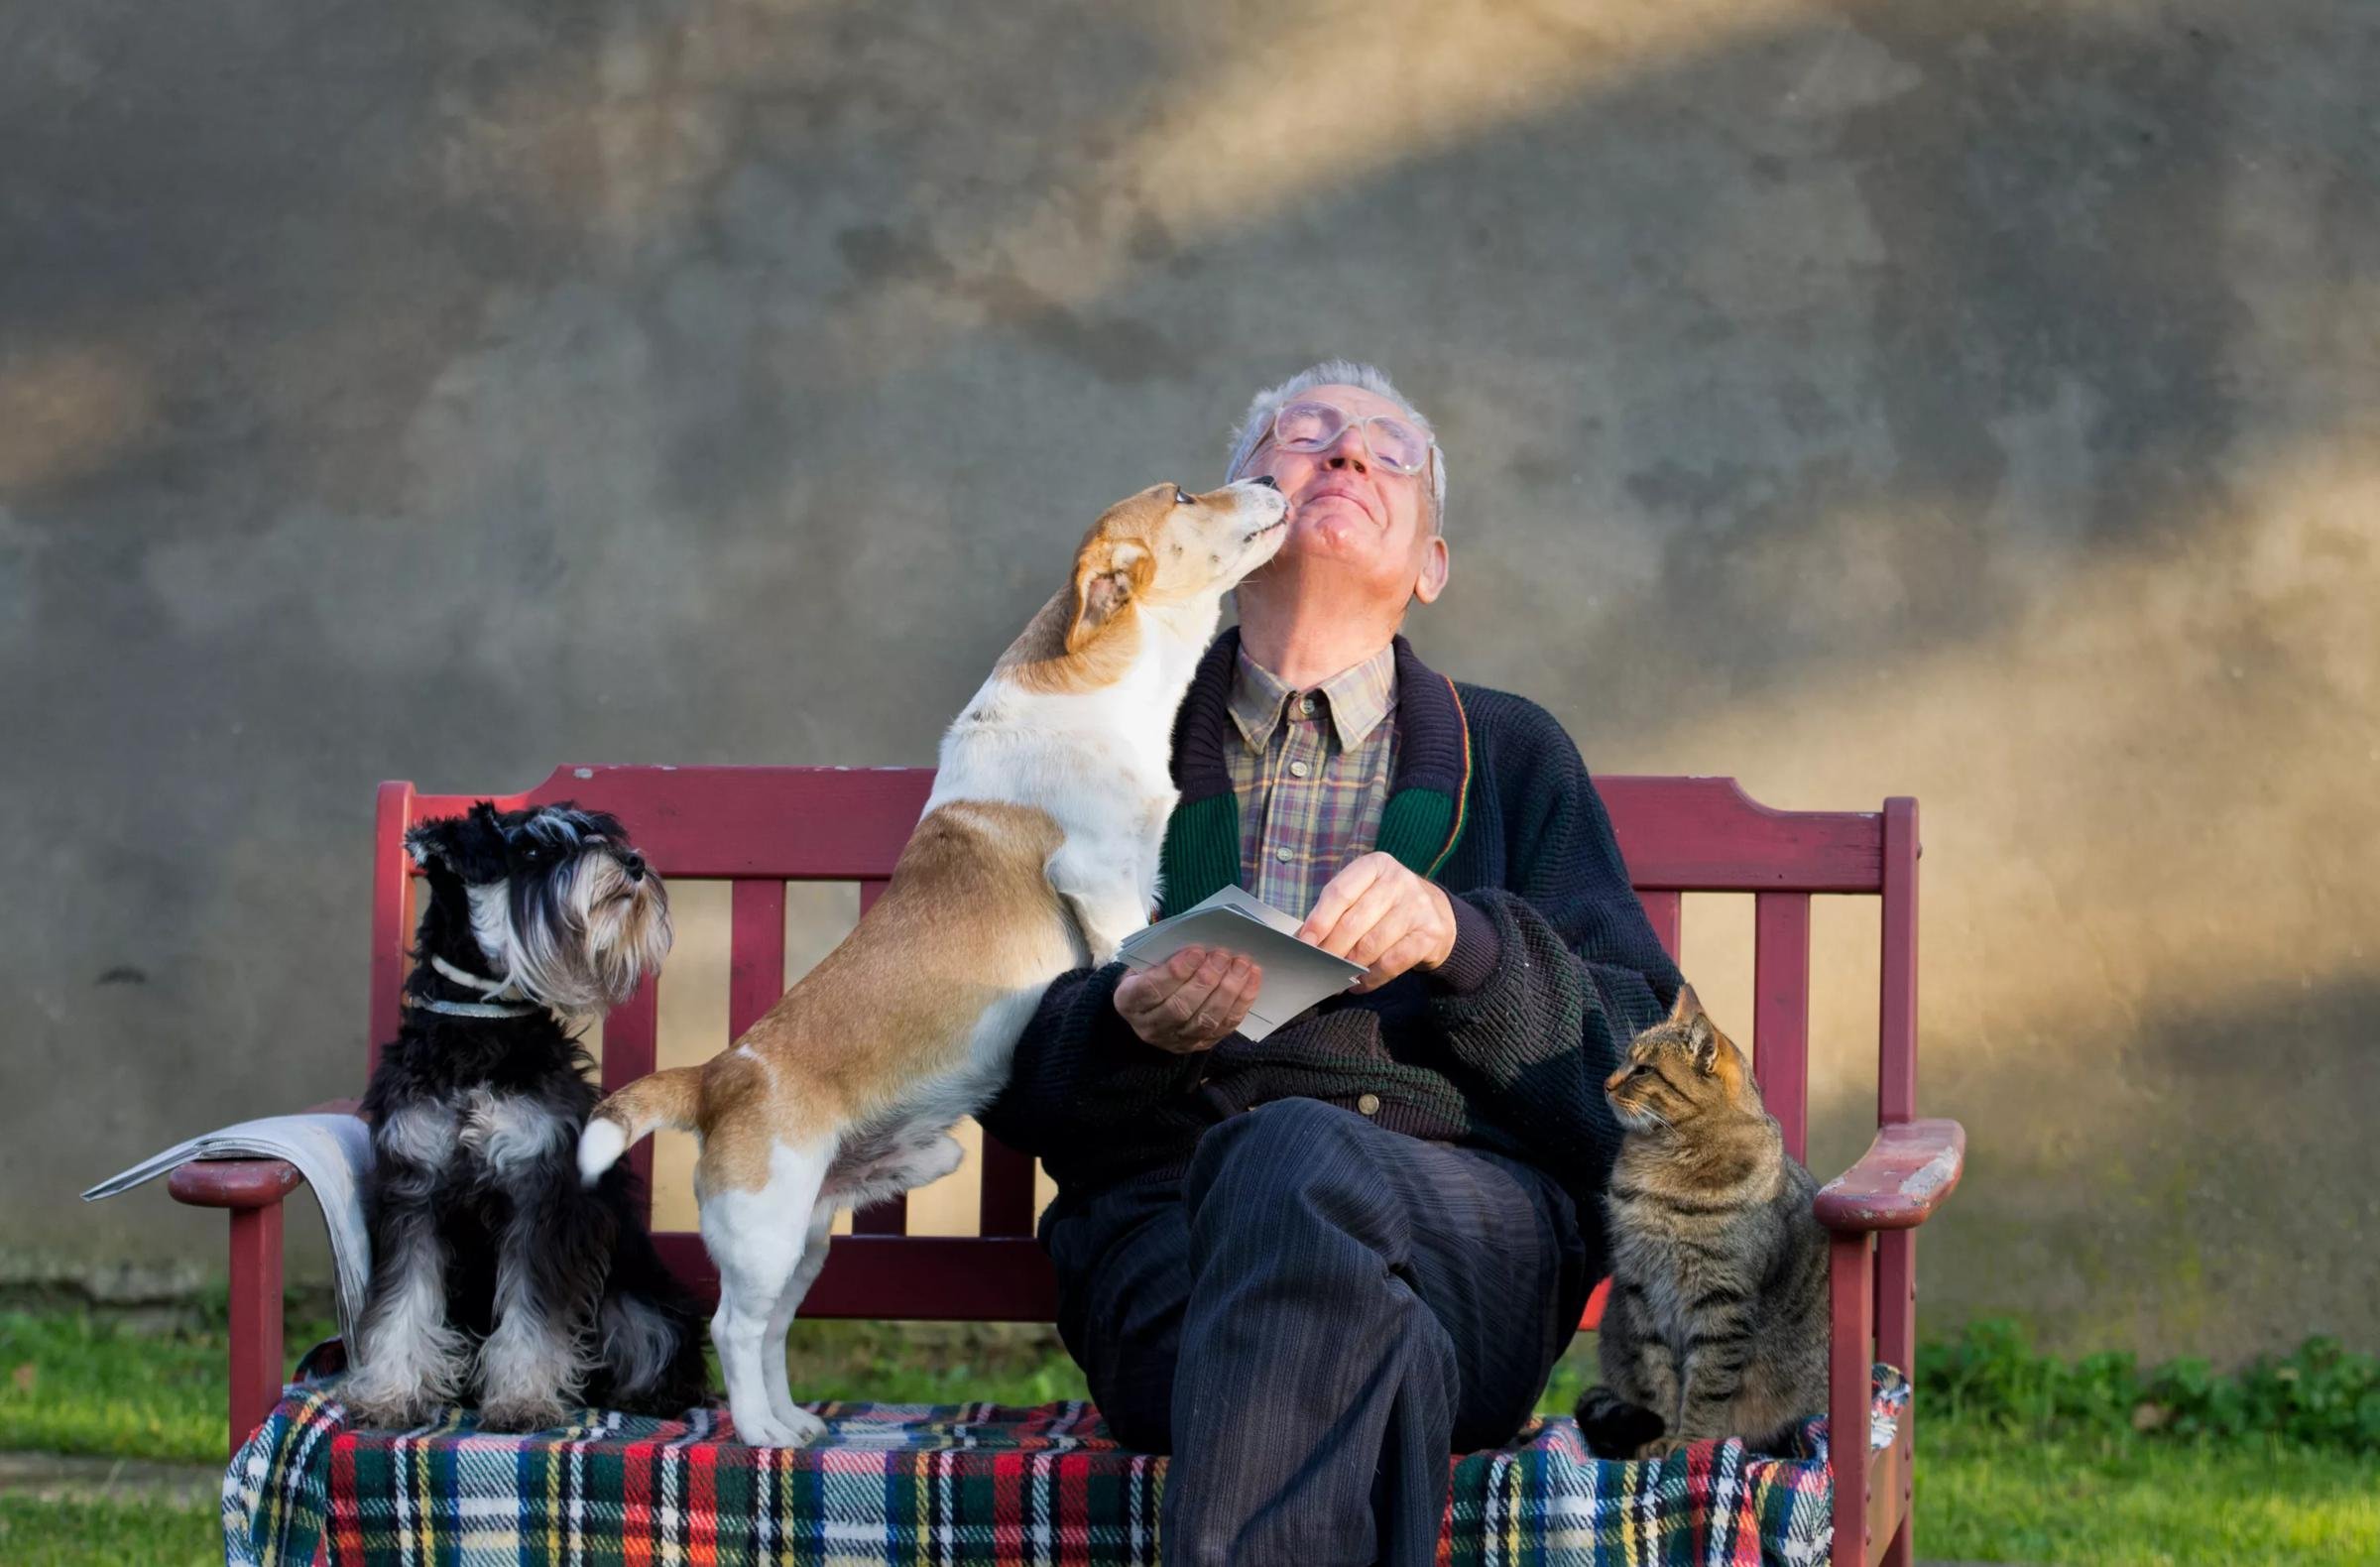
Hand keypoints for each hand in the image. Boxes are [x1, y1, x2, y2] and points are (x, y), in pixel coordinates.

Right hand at [1114, 946, 1261, 1053]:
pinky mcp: (1200, 1045)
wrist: (1149, 1008)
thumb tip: (1200, 943)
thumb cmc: (1148, 975)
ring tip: (1242, 965)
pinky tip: (1252, 978)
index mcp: (1128, 1002)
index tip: (1197, 951)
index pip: (1151, 990)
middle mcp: (1150, 1027)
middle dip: (1206, 979)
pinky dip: (1242, 1002)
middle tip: (1223, 955)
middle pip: (1181, 1008)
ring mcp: (1176, 1041)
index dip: (1176, 971)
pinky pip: (1225, 1027)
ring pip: (1206, 1020)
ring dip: (1229, 990)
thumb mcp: (1144, 962)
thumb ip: (1163, 955)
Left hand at [1297, 852, 1457, 993]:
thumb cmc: (1388, 906)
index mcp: (1375, 865)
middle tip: (1317, 966)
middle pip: (1353, 922)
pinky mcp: (1430, 934)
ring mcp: (1417, 907)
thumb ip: (1338, 910)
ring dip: (1349, 966)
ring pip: (1371, 945)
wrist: (1438, 916)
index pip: (1340, 893)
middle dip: (1331, 949)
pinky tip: (1360, 982)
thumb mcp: (1365, 893)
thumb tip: (1307, 940)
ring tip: (1336, 976)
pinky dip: (1371, 977)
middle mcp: (1398, 881)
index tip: (1304, 943)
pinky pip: (1391, 963)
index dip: (1319, 920)